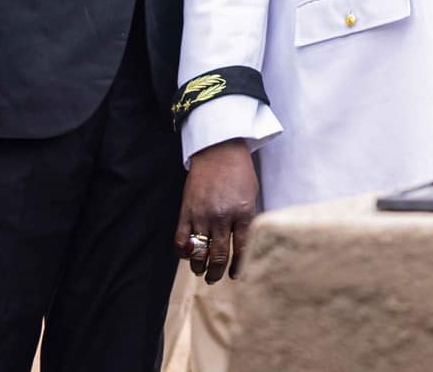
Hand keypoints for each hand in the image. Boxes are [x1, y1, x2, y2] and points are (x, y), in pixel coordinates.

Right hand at [178, 140, 257, 283]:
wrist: (218, 153)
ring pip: (198, 253)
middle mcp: (222, 218)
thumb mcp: (251, 196)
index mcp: (243, 213)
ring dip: (199, 266)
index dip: (238, 266)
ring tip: (201, 271)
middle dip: (217, 272)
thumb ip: (246, 220)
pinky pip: (181, 240)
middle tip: (216, 278)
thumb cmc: (240, 173)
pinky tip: (187, 255)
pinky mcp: (185, 212)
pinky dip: (183, 252)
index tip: (235, 275)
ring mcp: (201, 216)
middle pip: (219, 256)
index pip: (241, 249)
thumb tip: (243, 244)